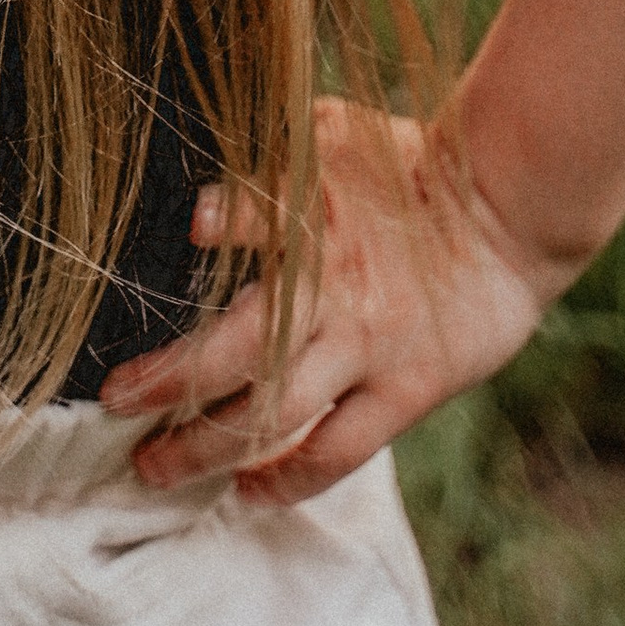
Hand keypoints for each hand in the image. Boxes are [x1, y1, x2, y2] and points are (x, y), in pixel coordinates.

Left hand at [98, 98, 553, 504]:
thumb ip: (271, 151)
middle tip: (114, 403)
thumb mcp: (338, 134)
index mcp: (315, 214)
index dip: (218, 223)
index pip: (253, 218)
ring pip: (275, 413)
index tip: (174, 239)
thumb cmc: (410, 166)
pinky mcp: (409, 389)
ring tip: (156, 466)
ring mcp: (370, 345)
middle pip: (236, 349)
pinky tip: (246, 491)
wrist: (510, 212)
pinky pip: (337, 450)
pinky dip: (287, 477)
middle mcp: (334, 287)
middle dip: (167, 382)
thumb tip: (200, 182)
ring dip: (206, 445)